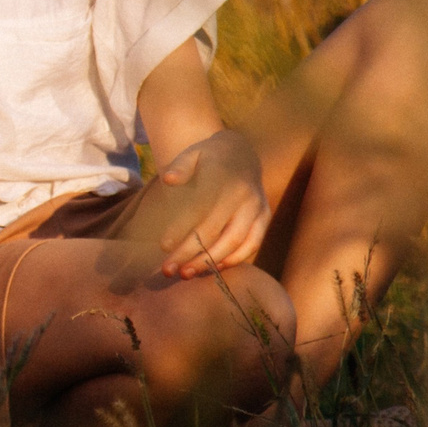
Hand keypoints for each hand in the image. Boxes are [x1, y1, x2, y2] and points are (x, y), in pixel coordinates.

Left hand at [145, 128, 269, 277]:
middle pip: (214, 230)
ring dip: (210, 261)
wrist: (241, 153)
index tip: (163, 246)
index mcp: (221, 177)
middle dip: (189, 253)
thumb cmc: (208, 157)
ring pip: (234, 241)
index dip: (181, 228)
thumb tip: (169, 179)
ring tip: (186, 273)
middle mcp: (242, 194)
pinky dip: (235, 259)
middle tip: (167, 269)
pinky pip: (252, 243)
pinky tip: (213, 268)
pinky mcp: (264, 217)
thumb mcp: (192, 153)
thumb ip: (180, 166)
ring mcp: (256, 206)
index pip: (199, 208)